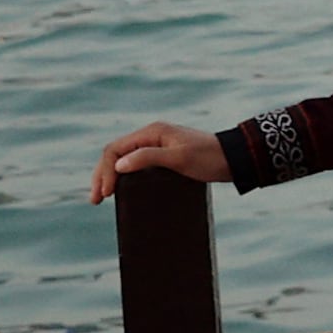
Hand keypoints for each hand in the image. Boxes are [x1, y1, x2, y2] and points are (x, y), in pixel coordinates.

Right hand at [92, 121, 228, 201]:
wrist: (236, 159)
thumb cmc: (210, 157)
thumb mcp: (180, 158)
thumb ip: (149, 158)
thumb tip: (118, 165)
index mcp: (151, 132)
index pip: (115, 149)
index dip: (105, 171)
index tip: (105, 193)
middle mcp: (151, 136)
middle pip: (115, 154)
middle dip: (102, 175)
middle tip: (96, 200)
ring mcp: (156, 146)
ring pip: (123, 160)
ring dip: (110, 176)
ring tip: (103, 196)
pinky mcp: (163, 157)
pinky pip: (136, 165)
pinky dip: (124, 177)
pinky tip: (121, 189)